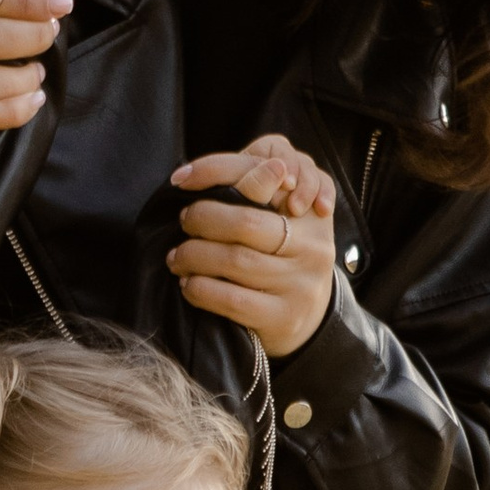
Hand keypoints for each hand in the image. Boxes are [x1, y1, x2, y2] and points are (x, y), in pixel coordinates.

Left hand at [169, 135, 338, 357]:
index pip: (261, 174)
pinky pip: (232, 299)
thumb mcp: (278, 219)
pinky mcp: (283, 317)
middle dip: (202, 219)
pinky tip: (189, 284)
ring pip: (235, 260)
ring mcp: (300, 283)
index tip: (180, 179)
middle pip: (245, 221)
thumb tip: (190, 173)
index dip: (216, 170)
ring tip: (177, 258)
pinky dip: (201, 289)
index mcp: (309, 211)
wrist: (306, 318)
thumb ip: (252, 185)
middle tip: (183, 222)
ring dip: (193, 256)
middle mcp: (312, 245)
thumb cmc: (279, 258)